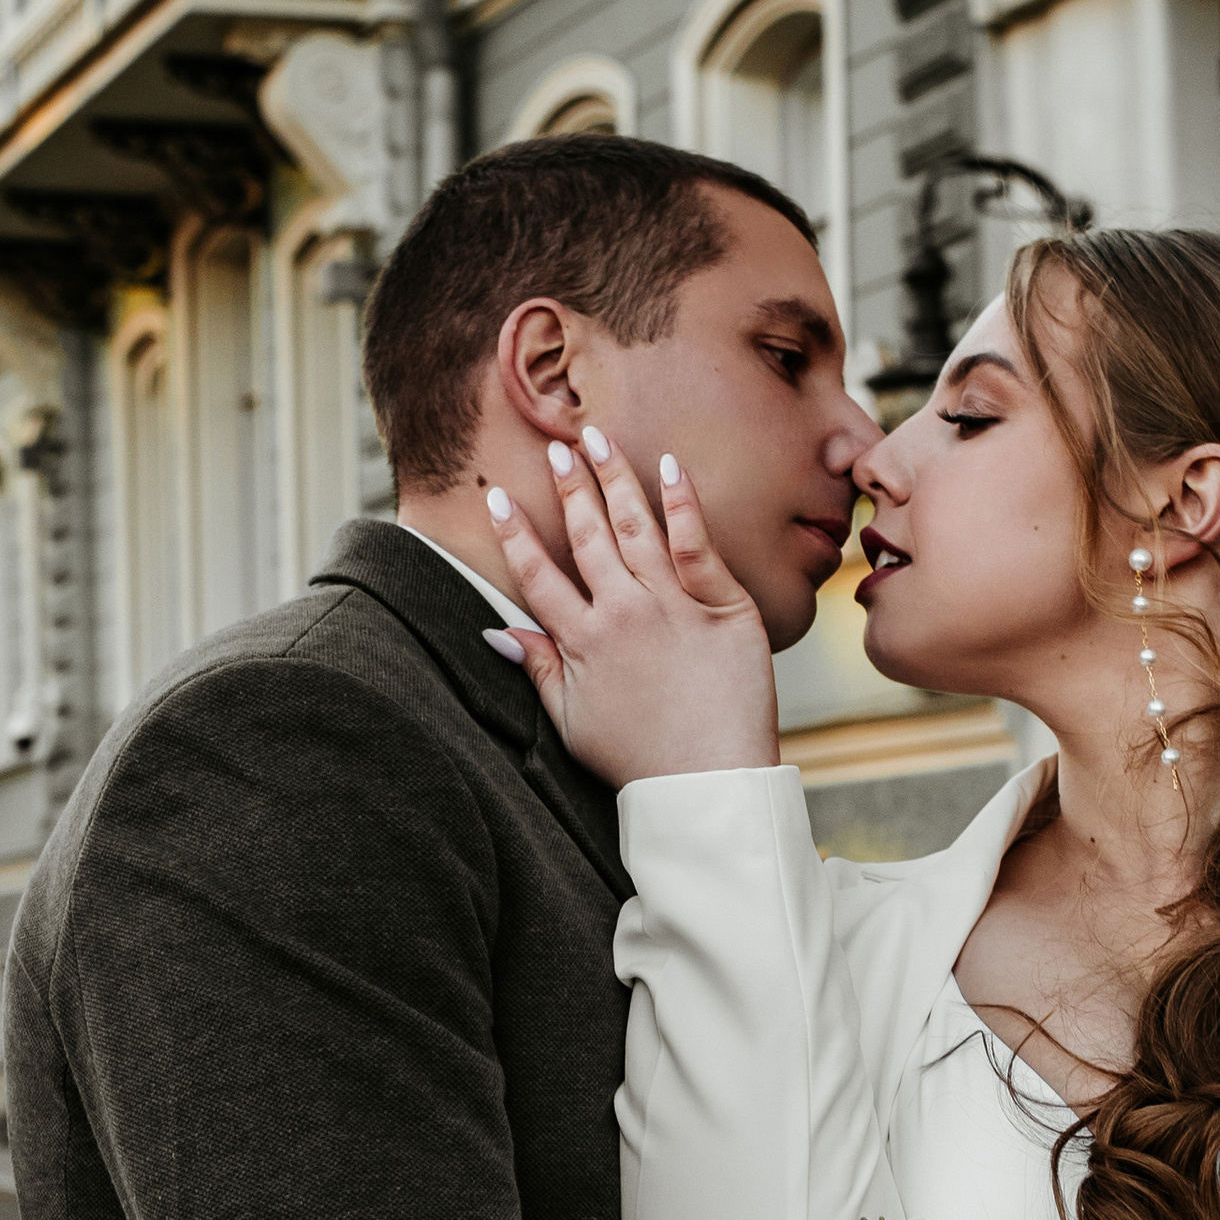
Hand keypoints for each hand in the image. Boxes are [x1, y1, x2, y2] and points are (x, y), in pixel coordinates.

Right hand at [482, 433, 782, 784]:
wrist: (708, 782)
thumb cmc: (639, 760)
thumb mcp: (572, 721)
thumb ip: (537, 668)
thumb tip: (497, 630)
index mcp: (581, 642)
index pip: (537, 575)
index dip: (514, 534)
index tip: (497, 498)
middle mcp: (621, 613)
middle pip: (586, 537)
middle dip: (567, 488)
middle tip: (555, 446)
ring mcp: (672, 606)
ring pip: (635, 527)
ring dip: (613, 477)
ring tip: (597, 437)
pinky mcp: (722, 606)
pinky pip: (697, 544)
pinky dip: (682, 504)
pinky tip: (669, 466)